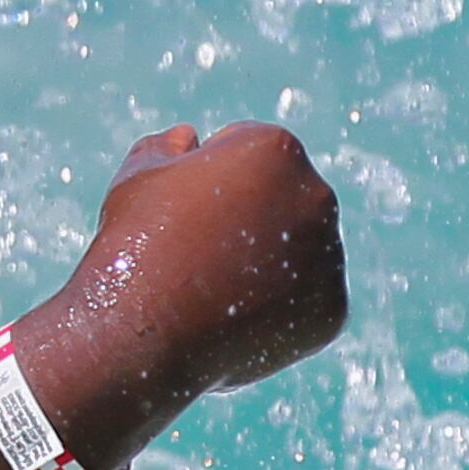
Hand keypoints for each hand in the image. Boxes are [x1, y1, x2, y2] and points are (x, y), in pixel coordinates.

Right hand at [53, 122, 347, 410]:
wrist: (140, 332)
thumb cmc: (137, 243)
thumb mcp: (138, 177)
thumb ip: (166, 147)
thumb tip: (188, 137)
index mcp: (276, 149)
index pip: (247, 152)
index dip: (205, 180)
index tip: (179, 212)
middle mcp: (317, 195)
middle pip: (282, 197)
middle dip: (248, 216)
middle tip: (198, 253)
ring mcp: (330, 255)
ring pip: (298, 250)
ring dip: (266, 262)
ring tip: (214, 289)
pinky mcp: (332, 308)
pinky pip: (305, 300)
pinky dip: (277, 308)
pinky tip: (235, 319)